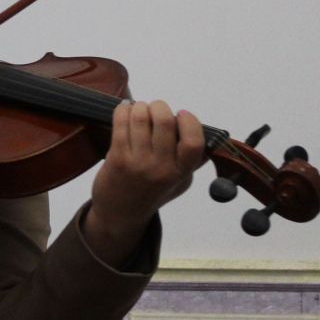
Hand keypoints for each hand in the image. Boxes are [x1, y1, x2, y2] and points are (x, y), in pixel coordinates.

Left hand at [87, 100, 207, 239]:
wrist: (121, 213)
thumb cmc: (153, 192)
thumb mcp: (180, 181)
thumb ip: (192, 160)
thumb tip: (202, 131)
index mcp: (181, 172)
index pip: (193, 142)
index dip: (189, 121)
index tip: (181, 114)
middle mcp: (162, 168)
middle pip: (165, 122)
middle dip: (159, 106)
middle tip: (155, 109)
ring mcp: (139, 163)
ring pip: (141, 118)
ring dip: (140, 106)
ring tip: (139, 110)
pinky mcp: (118, 158)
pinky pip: (121, 123)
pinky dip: (123, 111)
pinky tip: (125, 111)